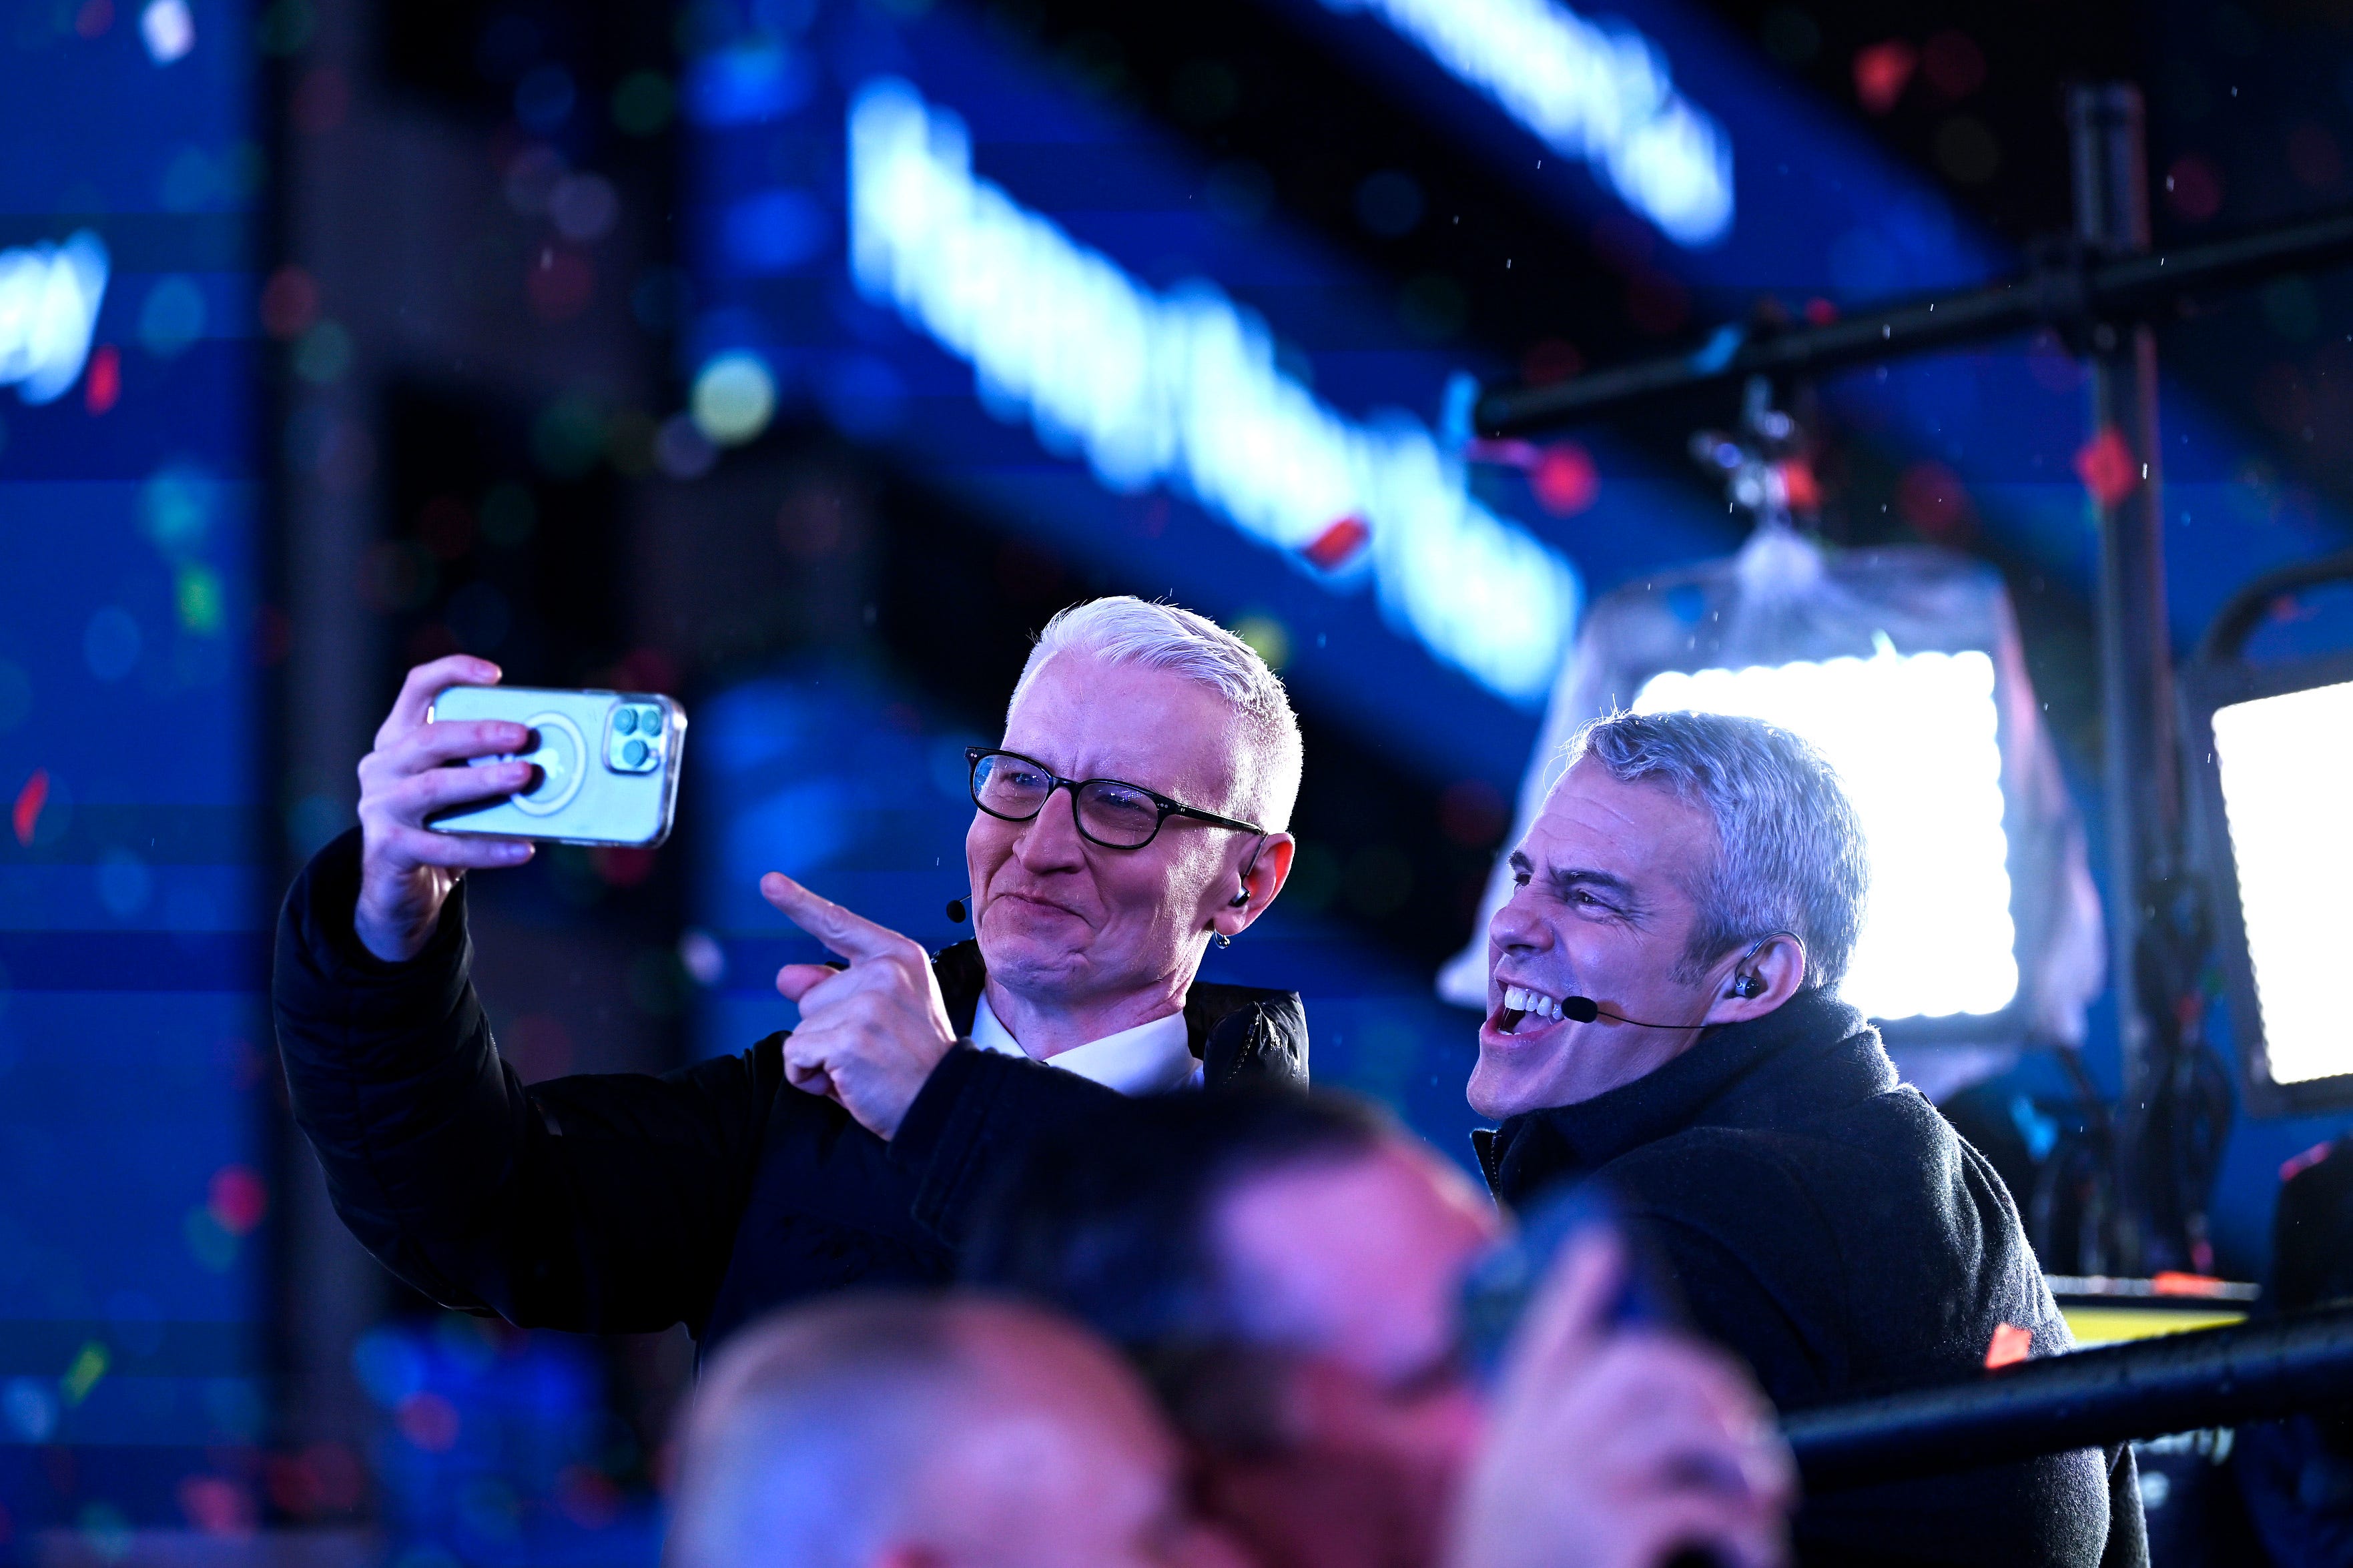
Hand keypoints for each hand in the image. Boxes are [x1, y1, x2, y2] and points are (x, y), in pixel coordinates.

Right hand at [353, 656, 537, 962]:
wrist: (400, 891)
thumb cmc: (440, 829)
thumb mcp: (458, 789)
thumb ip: (484, 766)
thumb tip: (549, 756)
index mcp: (399, 740)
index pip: (417, 689)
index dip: (452, 673)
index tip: (494, 675)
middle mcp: (382, 767)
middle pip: (429, 738)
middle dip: (480, 733)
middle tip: (524, 735)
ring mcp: (379, 807)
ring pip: (433, 787)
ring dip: (483, 781)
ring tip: (525, 777)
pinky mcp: (387, 848)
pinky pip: (443, 846)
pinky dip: (488, 848)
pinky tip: (522, 848)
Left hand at [763, 873, 956, 1139]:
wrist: (946, 1106)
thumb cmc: (913, 1062)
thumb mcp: (881, 1012)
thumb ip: (834, 988)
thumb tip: (786, 975)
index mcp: (898, 956)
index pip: (838, 924)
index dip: (799, 903)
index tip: (769, 882)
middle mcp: (885, 971)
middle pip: (810, 996)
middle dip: (828, 1031)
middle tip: (873, 1051)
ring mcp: (869, 1002)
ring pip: (800, 1028)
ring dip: (819, 1057)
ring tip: (864, 1068)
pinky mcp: (850, 1037)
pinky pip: (795, 1055)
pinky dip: (809, 1077)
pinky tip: (848, 1084)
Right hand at [1447, 1233, 1793, 1567]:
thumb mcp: (1514, 1512)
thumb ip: (1555, 1459)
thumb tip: (1653, 1422)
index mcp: (1510, 1444)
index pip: (1539, 1343)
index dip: (1573, 1290)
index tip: (1605, 1246)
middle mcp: (1534, 1449)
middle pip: (1633, 1364)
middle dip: (1707, 1378)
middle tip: (1746, 1423)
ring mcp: (1571, 1485)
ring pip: (1681, 1425)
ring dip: (1741, 1457)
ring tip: (1769, 1492)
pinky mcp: (1612, 1532)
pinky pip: (1701, 1505)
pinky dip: (1745, 1533)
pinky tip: (1758, 1554)